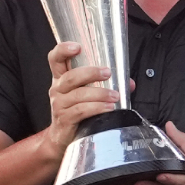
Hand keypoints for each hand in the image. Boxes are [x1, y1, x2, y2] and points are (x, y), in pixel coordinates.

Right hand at [42, 42, 118, 156]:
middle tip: (108, 73)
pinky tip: (108, 108)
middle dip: (91, 73)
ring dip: (99, 94)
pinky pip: (81, 111)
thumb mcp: (87, 94)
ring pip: (78, 95)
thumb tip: (129, 83)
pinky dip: (96, 108)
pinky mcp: (64, 119)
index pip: (55, 58)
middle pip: (71, 76)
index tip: (77, 46)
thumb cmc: (76, 110)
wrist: (62, 137)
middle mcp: (57, 89)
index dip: (63, 50)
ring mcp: (59, 104)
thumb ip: (106, 85)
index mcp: (61, 78)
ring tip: (115, 96)